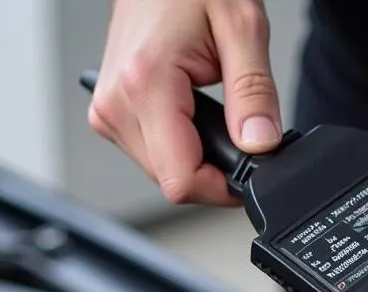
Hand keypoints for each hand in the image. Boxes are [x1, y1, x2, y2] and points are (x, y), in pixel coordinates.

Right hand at [89, 0, 282, 204]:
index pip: (181, 180)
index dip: (219, 188)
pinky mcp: (108, 114)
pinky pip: (150, 153)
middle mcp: (116, 105)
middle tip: (235, 129)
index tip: (246, 172)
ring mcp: (107, 112)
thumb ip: (254, 93)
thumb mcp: (242, 27)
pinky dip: (176, 143)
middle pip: (171, 181)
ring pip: (160, 172)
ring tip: (208, 109)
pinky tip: (188, 111)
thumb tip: (260, 145)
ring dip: (193, 155)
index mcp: (145, 85)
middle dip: (210, 168)